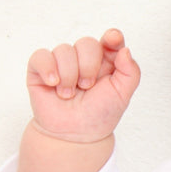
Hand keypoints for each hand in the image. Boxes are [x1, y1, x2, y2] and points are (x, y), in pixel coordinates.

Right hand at [26, 29, 140, 142]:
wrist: (75, 134)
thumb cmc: (99, 113)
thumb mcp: (122, 94)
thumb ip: (130, 71)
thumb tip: (125, 50)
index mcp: (107, 61)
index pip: (110, 39)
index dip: (112, 37)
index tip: (112, 39)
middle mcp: (84, 58)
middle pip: (87, 43)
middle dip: (88, 66)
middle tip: (87, 87)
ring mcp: (62, 62)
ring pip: (64, 50)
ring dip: (69, 75)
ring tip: (69, 94)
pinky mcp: (40, 69)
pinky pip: (41, 56)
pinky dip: (48, 68)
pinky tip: (53, 83)